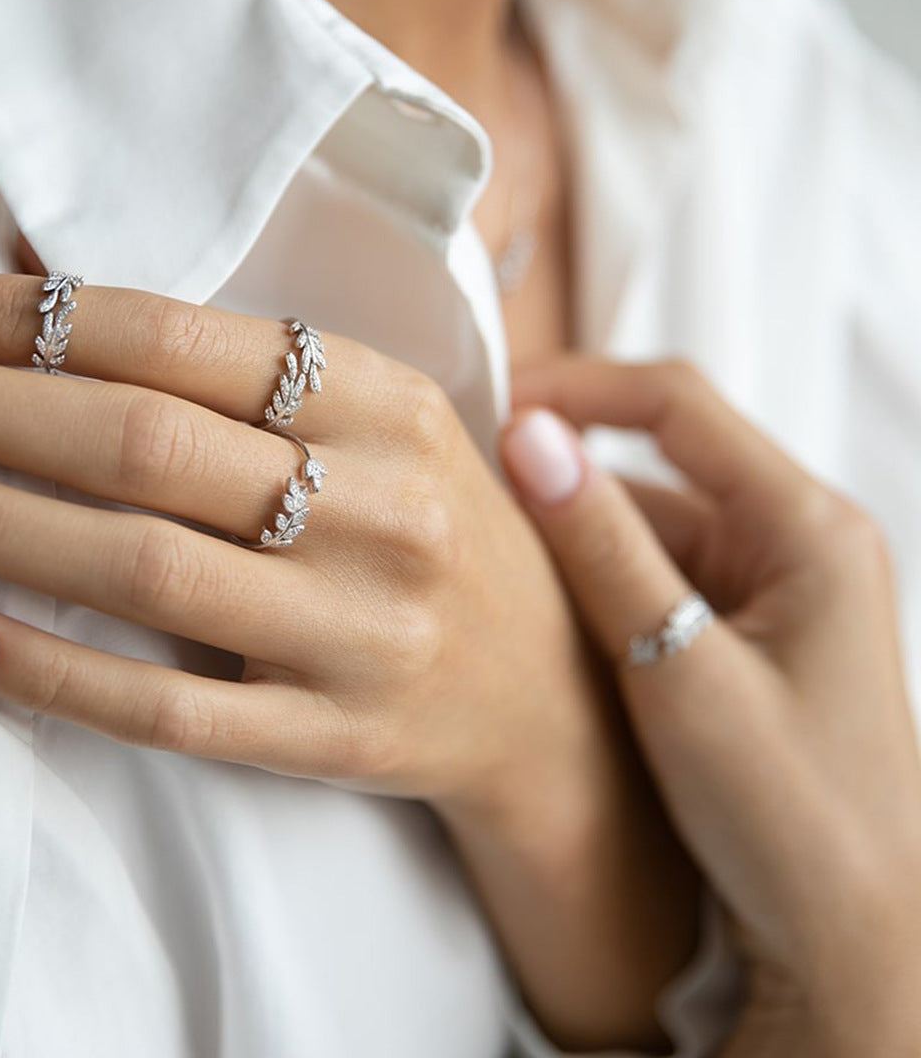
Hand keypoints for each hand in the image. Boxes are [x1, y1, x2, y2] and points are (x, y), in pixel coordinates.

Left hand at [0, 274, 695, 1048]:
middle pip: (140, 443)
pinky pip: (169, 706)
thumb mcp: (386, 422)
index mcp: (390, 402)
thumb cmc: (440, 530)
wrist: (548, 695)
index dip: (27, 317)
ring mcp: (357, 630)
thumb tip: (56, 315)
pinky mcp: (332, 735)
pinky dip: (49, 666)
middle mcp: (380, 508)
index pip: (179, 340)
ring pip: (139, 568)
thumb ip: (256, 377)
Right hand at [502, 358, 920, 1056]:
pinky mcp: (747, 627)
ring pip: (652, 523)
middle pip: (660, 463)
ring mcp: (774, 584)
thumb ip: (601, 546)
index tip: (492, 404)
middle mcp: (798, 538)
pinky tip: (552, 623)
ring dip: (579, 539)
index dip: (577, 388)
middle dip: (568, 476)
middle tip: (473, 501)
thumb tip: (528, 436)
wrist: (851, 937)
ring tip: (501, 576)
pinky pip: (660, 574)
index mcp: (807, 526)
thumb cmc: (791, 816)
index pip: (676, 403)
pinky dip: (603, 586)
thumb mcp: (677, 669)